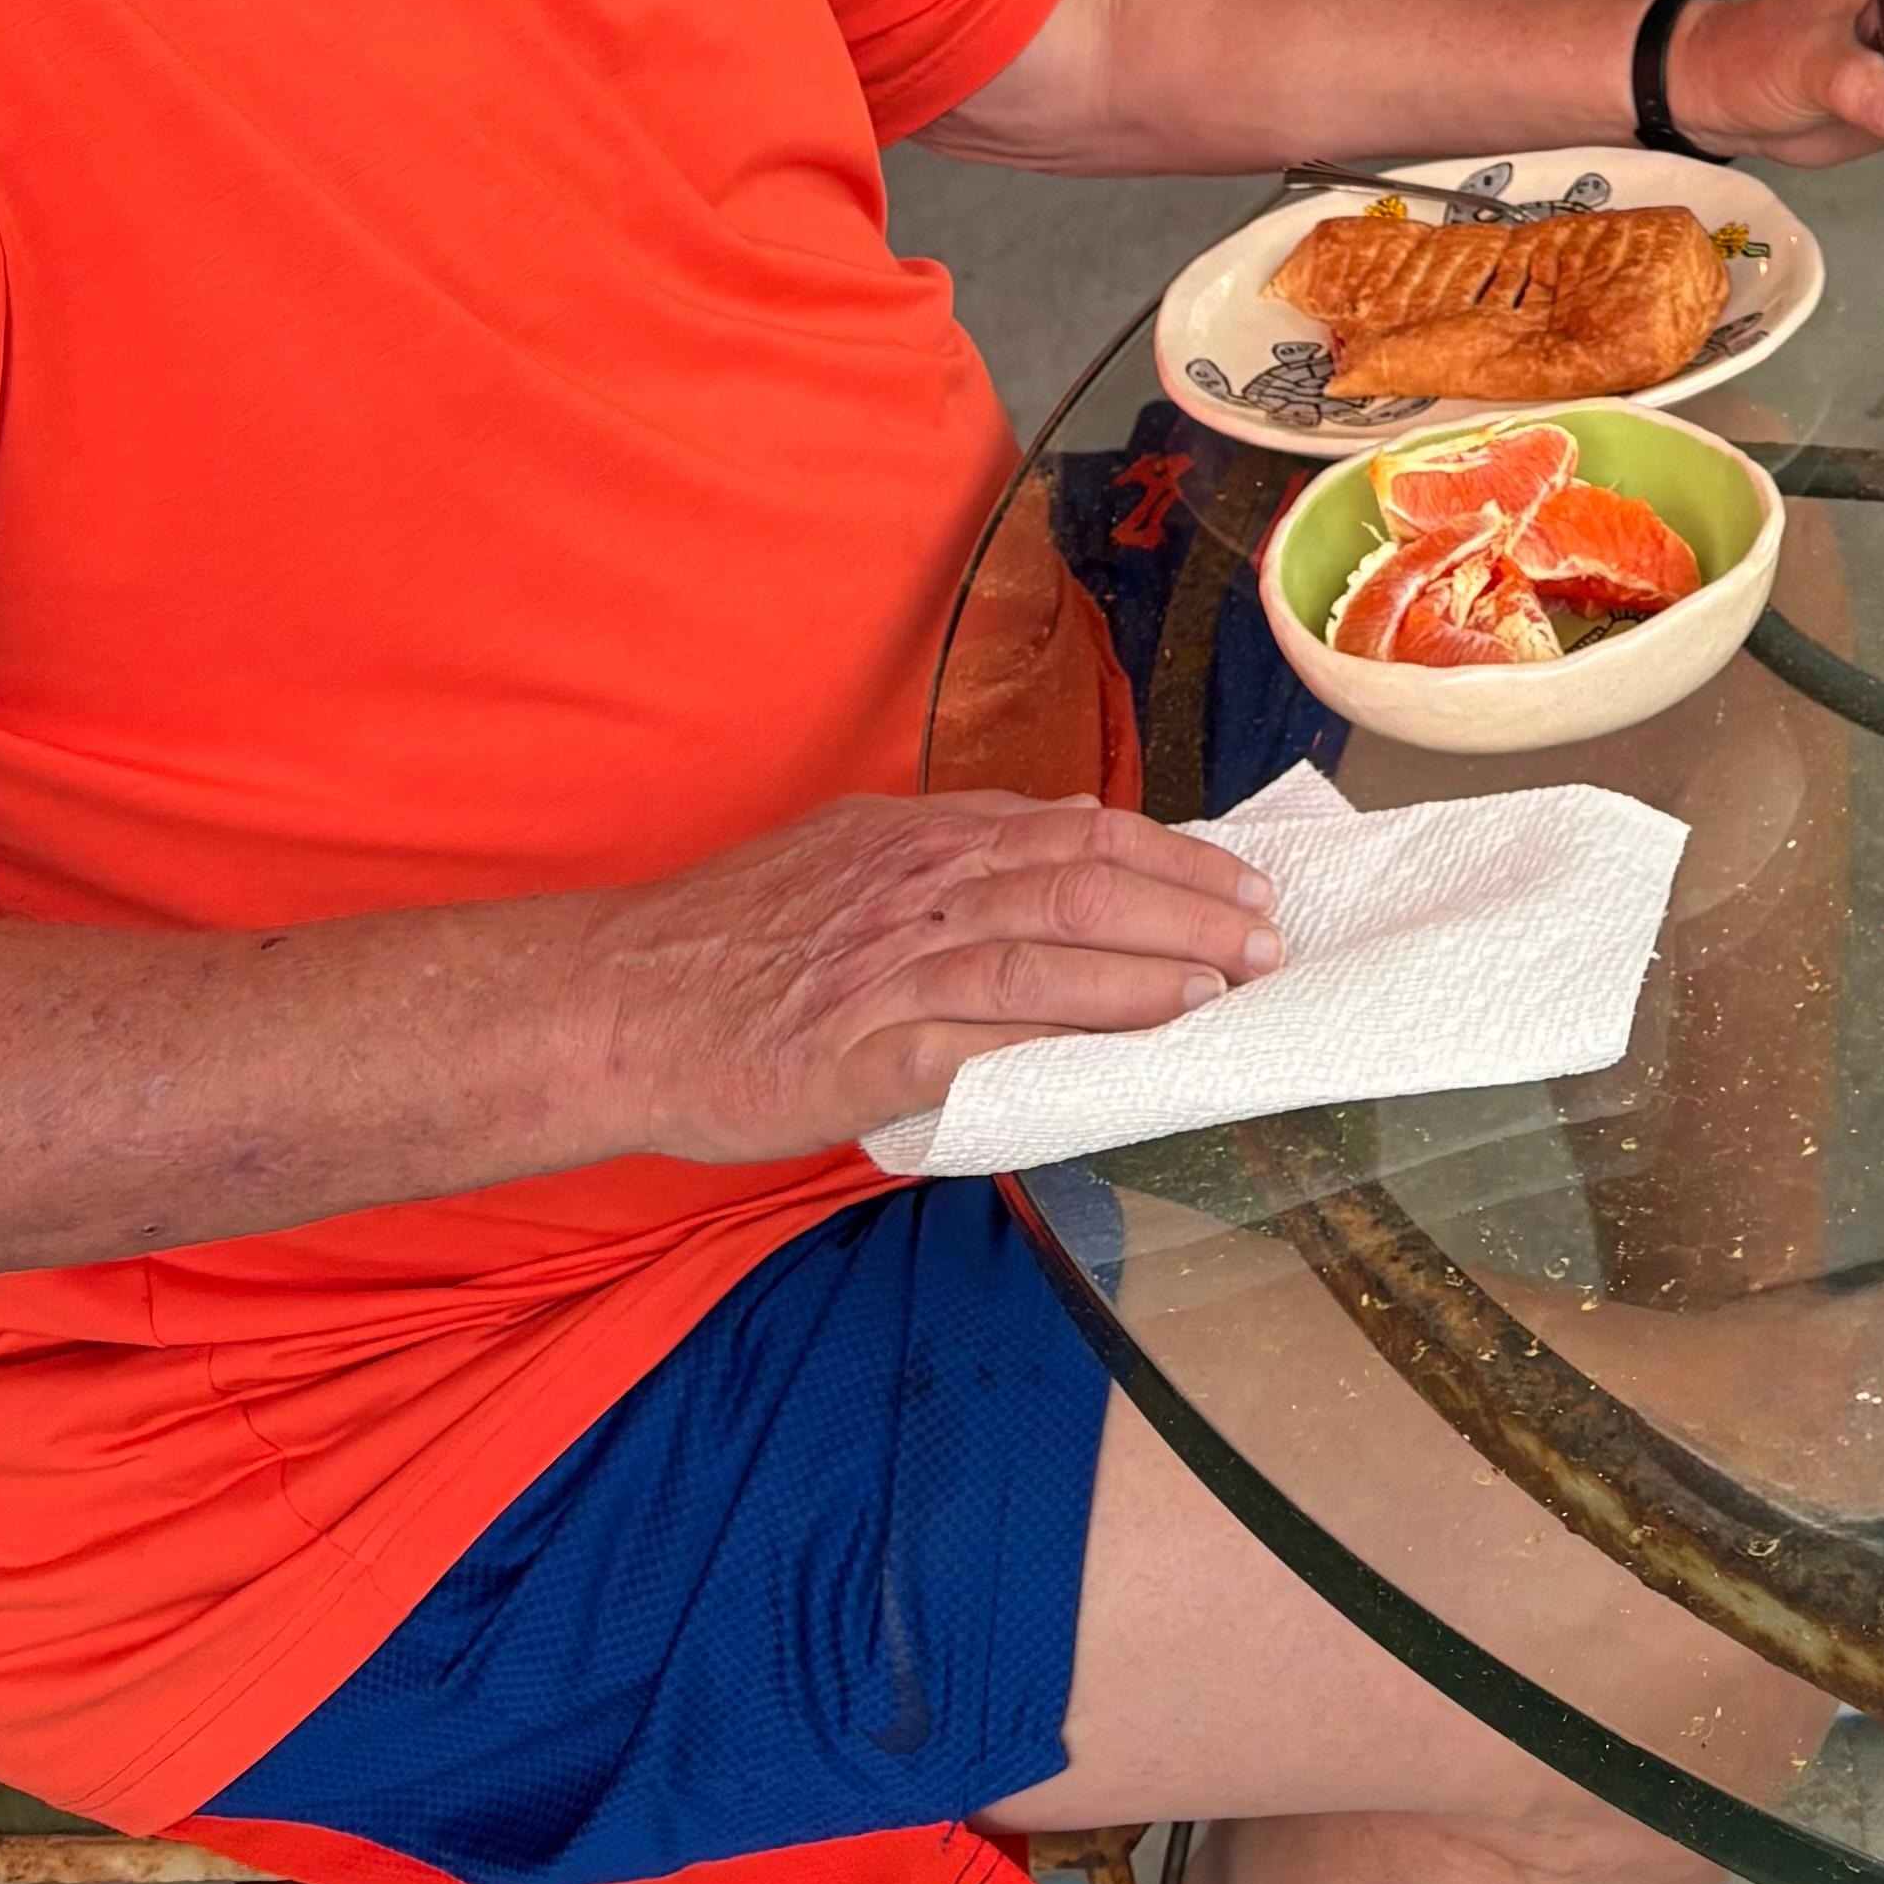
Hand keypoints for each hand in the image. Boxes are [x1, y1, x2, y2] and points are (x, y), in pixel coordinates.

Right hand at [580, 793, 1278, 1160]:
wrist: (616, 1004)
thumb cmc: (728, 944)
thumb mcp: (848, 857)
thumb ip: (952, 855)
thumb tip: (1065, 842)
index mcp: (924, 840)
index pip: (1078, 833)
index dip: (1172, 858)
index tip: (1240, 884)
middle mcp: (921, 887)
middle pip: (1084, 883)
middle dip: (1190, 910)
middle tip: (1266, 939)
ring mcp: (893, 967)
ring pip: (1047, 952)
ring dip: (1149, 972)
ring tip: (1222, 990)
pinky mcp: (862, 1051)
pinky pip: (981, 1039)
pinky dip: (1063, 1039)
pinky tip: (1124, 1051)